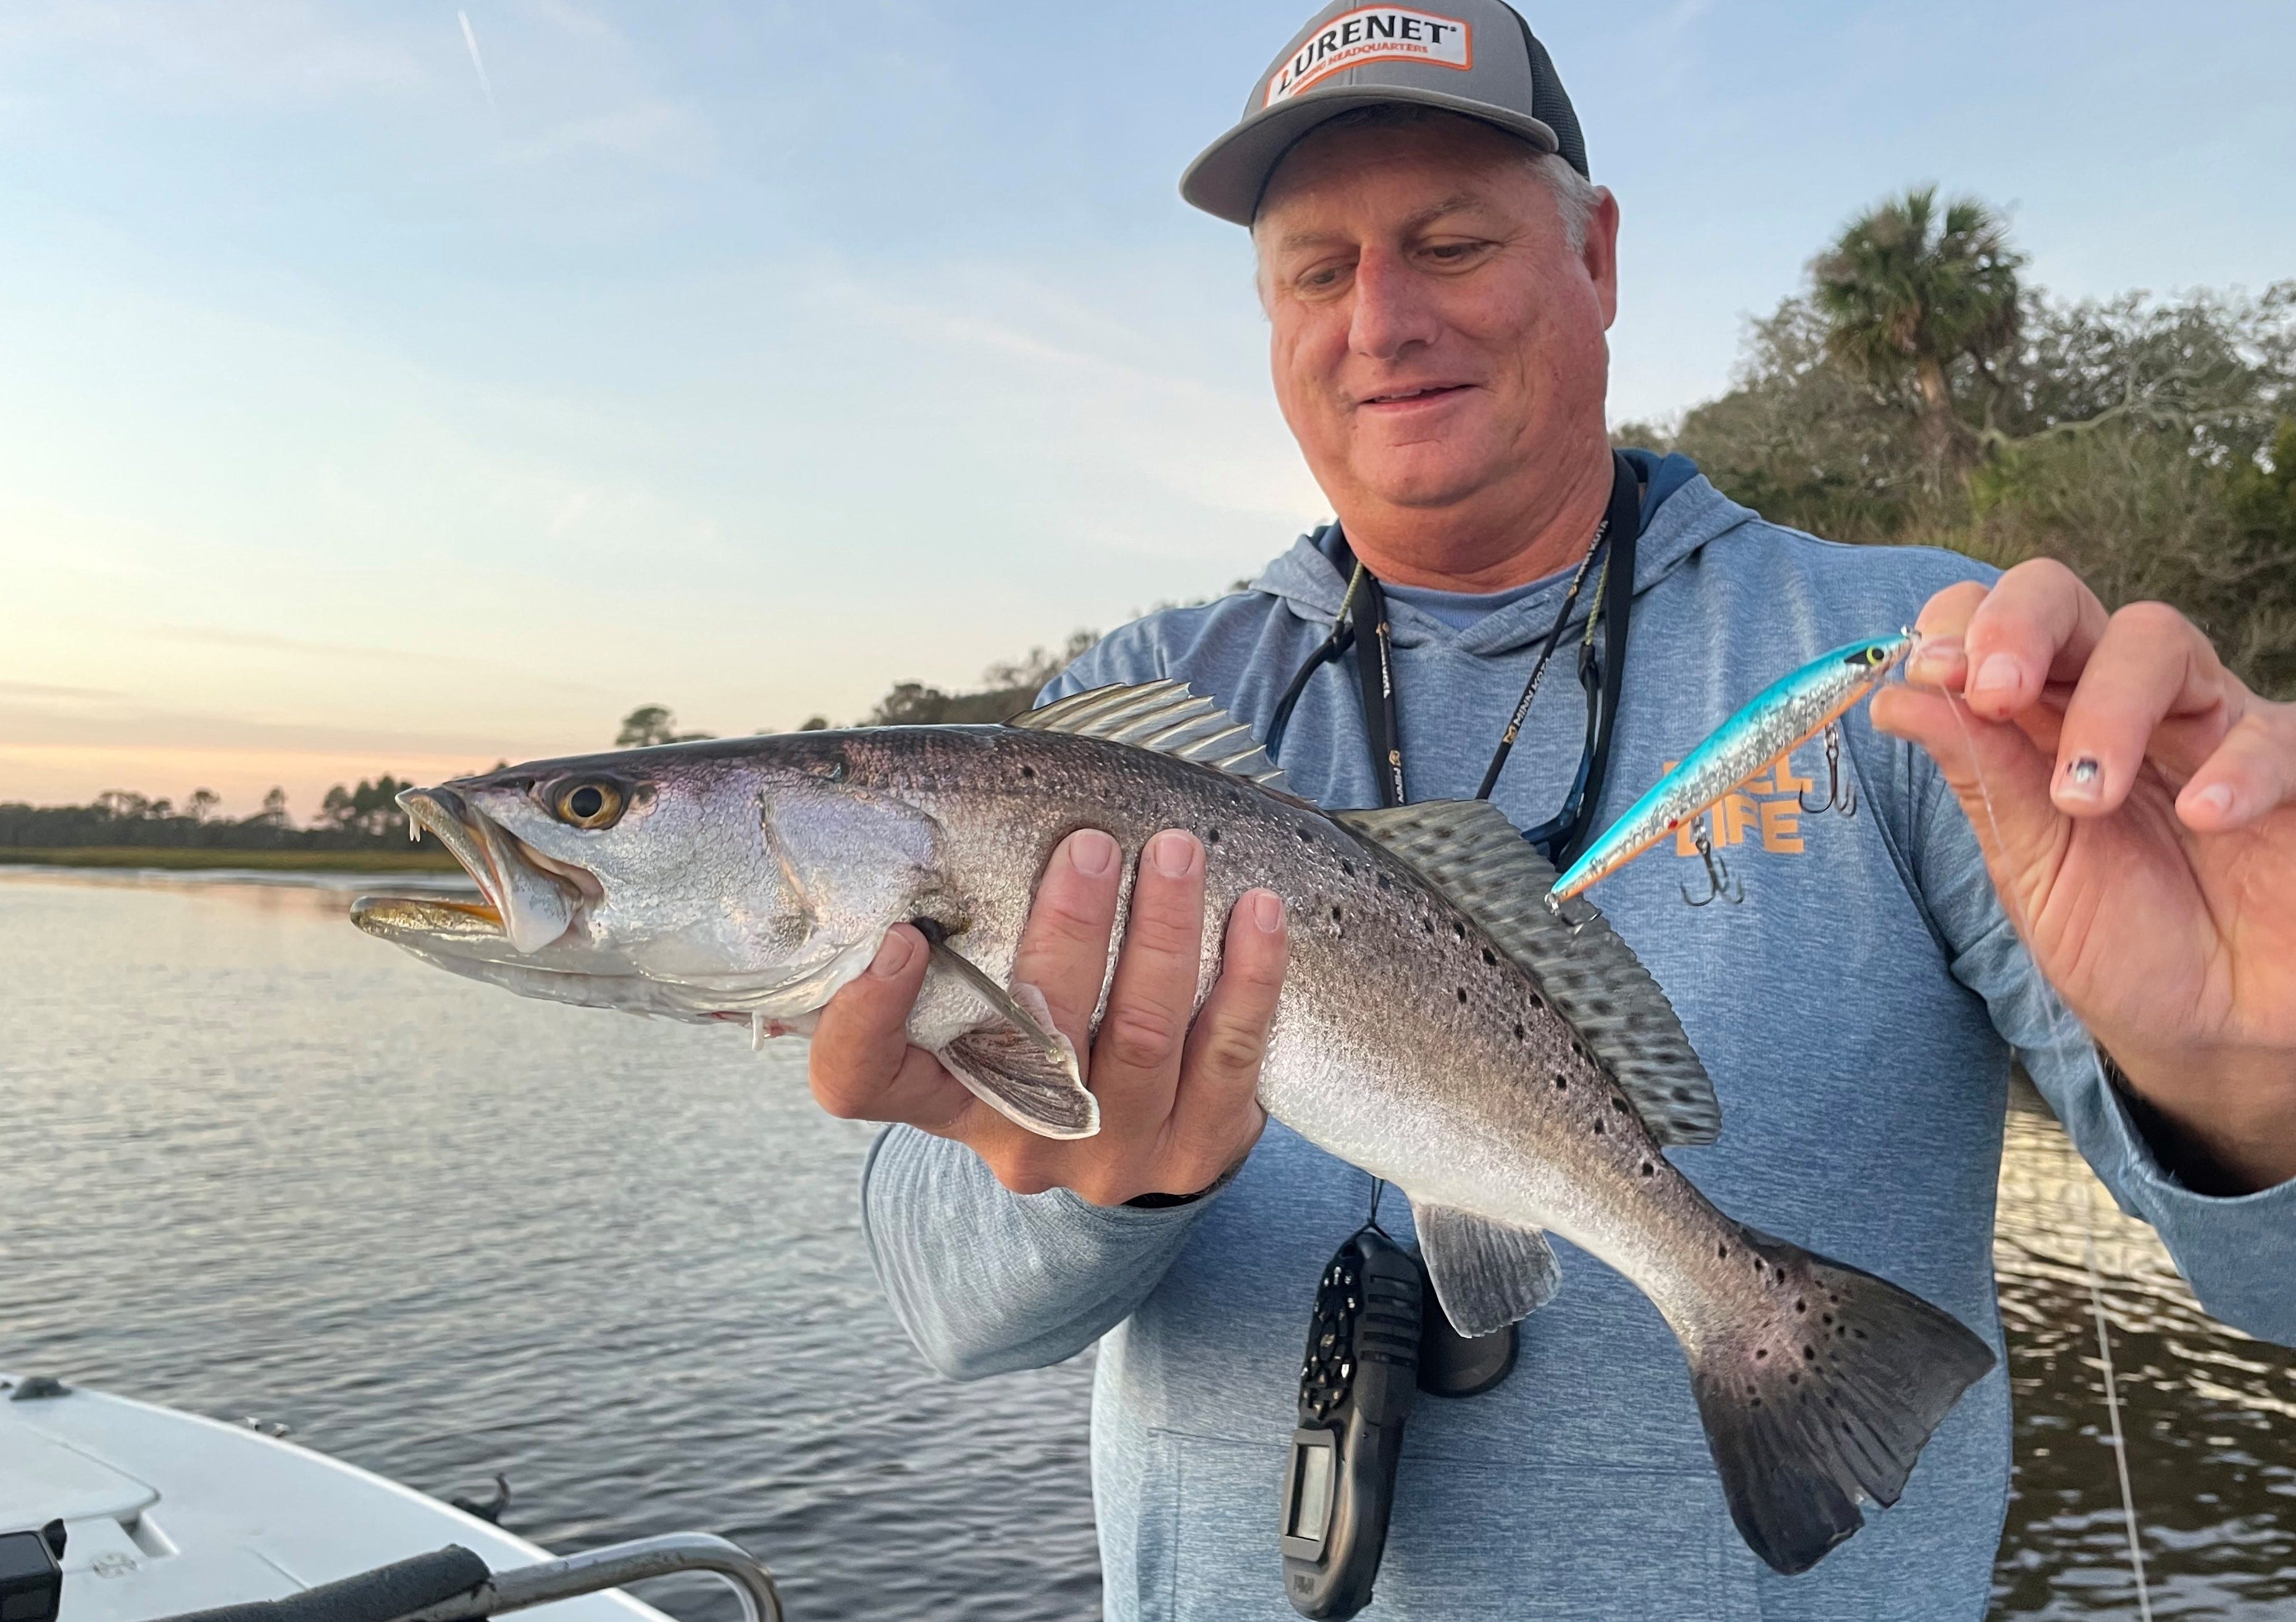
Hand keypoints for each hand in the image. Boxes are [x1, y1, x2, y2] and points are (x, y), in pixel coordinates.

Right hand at [807, 828, 1287, 1205]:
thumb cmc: (1047, 1031)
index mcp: (945, 1098)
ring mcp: (1111, 1156)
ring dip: (1163, 934)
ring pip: (1141, 1039)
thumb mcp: (990, 1000)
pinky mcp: (1194, 1154)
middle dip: (1070, 930)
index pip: (863, 1080)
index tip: (900, 936)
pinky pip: (1228, 1056)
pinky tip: (1257, 911)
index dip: (868, 1020)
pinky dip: (1247, 978)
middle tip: (1091, 844)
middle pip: (1033, 1038)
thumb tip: (953, 814)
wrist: (1142, 1139)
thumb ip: (963, 935)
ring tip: (1177, 851)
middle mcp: (1021, 1139)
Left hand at [1872, 559, 2295, 1191]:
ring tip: (2084, 797)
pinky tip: (2202, 818)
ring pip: (2158, 640)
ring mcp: (2207, 725)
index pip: (1989, 627)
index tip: (1928, 676)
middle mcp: (2119, 703)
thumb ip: (1983, 778)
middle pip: (2065, 600)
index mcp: (2040, 722)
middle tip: (1993, 691)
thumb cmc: (2120, 942)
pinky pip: (2273, 730)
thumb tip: (1896, 697)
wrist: (2213, 1026)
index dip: (1958, 630)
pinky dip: (2236, 766)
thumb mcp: (2033, 867)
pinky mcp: (2289, 770)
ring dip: (2108, 707)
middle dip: (2019, 625)